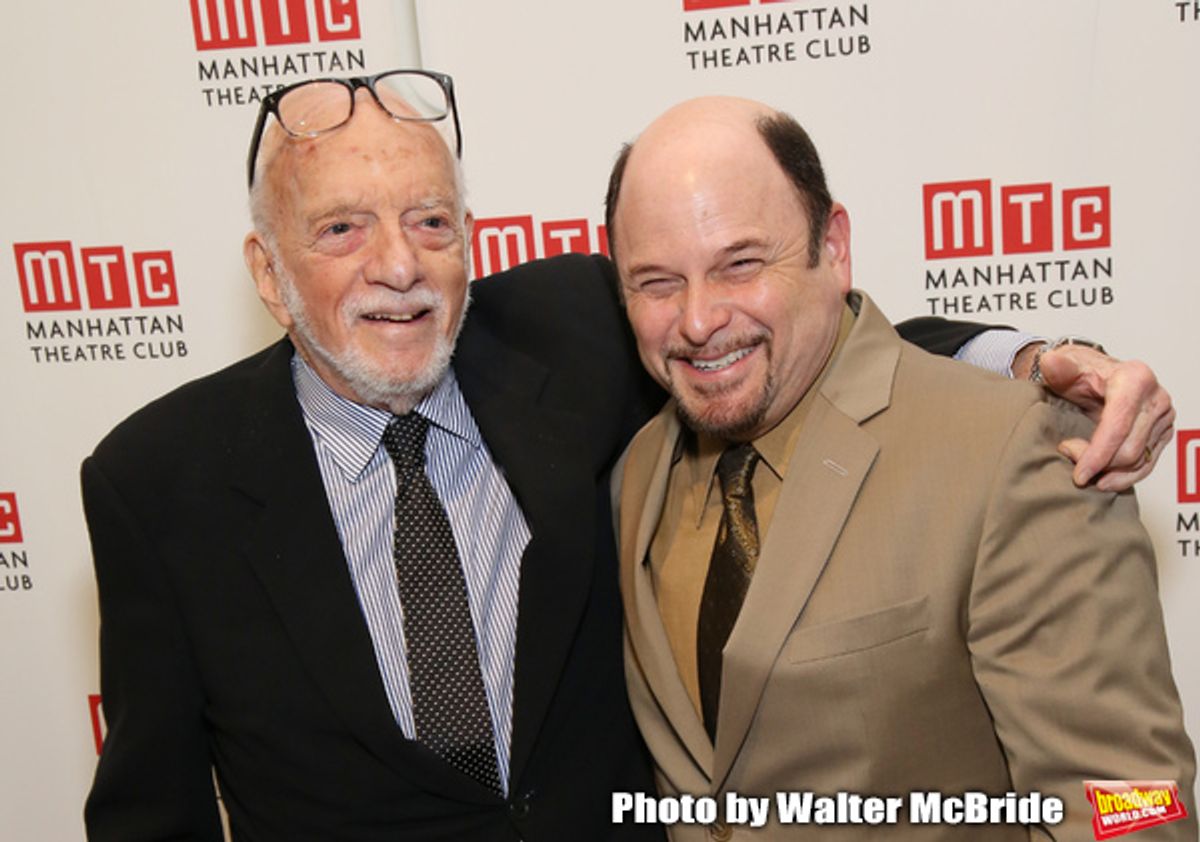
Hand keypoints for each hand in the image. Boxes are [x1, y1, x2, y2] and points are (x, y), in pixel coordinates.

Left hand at [1014, 342, 1173, 490]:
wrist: (1096, 374)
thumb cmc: (1083, 371)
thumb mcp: (1066, 366)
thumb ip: (1058, 367)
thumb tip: (1051, 363)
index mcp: (1135, 380)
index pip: (1117, 427)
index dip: (1097, 454)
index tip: (1079, 474)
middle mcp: (1156, 398)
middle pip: (1130, 449)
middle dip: (1098, 463)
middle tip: (1070, 455)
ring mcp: (1163, 417)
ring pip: (1139, 461)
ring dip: (1109, 472)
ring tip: (1083, 467)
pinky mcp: (1163, 432)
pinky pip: (1148, 464)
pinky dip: (1126, 477)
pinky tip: (1105, 480)